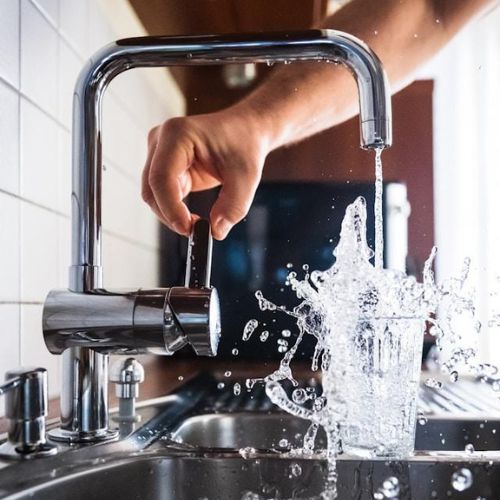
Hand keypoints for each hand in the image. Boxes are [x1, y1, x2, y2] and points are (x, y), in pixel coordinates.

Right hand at [142, 107, 271, 239]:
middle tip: (195, 232)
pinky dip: (175, 210)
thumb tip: (216, 231)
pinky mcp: (164, 166)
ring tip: (198, 224)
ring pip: (153, 195)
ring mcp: (159, 153)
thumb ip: (234, 206)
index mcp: (177, 134)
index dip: (170, 207)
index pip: (161, 177)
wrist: (245, 131)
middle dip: (170, 215)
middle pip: (152, 189)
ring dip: (171, 214)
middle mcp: (161, 141)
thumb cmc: (244, 145)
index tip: (188, 229)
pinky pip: (162, 196)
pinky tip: (193, 217)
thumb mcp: (247, 177)